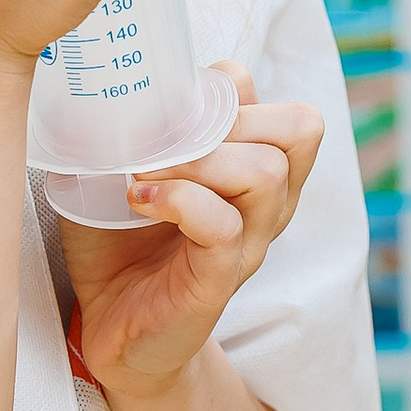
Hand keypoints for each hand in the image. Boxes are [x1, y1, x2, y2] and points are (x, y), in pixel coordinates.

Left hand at [63, 79, 322, 400]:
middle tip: (167, 135)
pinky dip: (179, 200)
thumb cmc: (120, 246)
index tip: (176, 107)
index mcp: (255, 176)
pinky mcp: (218, 280)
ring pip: (266, 172)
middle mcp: (266, 207)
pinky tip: (139, 201)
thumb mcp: (130, 173)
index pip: (292, 113)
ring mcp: (247, 244)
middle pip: (298, 130)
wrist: (112, 330)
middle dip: (231, 116)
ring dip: (200, 157)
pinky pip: (222, 226)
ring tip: (145, 171)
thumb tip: (124, 80)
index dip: (239, 94)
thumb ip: (144, 129)